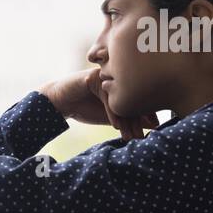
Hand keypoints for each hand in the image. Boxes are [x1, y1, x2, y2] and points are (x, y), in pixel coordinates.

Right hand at [39, 67, 157, 141]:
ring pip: (120, 98)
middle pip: (131, 97)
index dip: (146, 114)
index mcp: (122, 82)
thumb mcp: (111, 116)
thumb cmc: (84, 108)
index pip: (138, 97)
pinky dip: (112, 113)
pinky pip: (106, 97)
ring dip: (126, 120)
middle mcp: (116, 75)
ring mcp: (105, 75)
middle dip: (136, 121)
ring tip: (129, 136)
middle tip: (139, 137)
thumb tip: (154, 124)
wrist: (58, 102)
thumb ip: (130, 118)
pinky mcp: (94, 77)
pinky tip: (116, 126)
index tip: (152, 130)